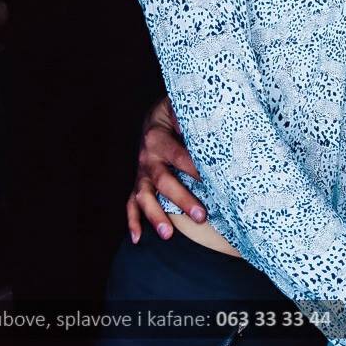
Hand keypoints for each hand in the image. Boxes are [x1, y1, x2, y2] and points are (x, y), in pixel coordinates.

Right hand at [127, 96, 205, 242]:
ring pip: (144, 196)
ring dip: (155, 216)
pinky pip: (131, 204)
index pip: (180, 157)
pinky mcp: (139, 183)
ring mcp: (141, 172)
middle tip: (201, 215)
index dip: (195, 170)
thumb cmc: (174, 114)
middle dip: (182, 199)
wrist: (154, 117)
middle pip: (163, 181)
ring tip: (168, 234)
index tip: (214, 182)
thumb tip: (211, 120)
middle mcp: (147, 157)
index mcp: (157, 137)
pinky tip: (138, 238)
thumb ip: (189, 114)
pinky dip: (133, 221)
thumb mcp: (179, 107)